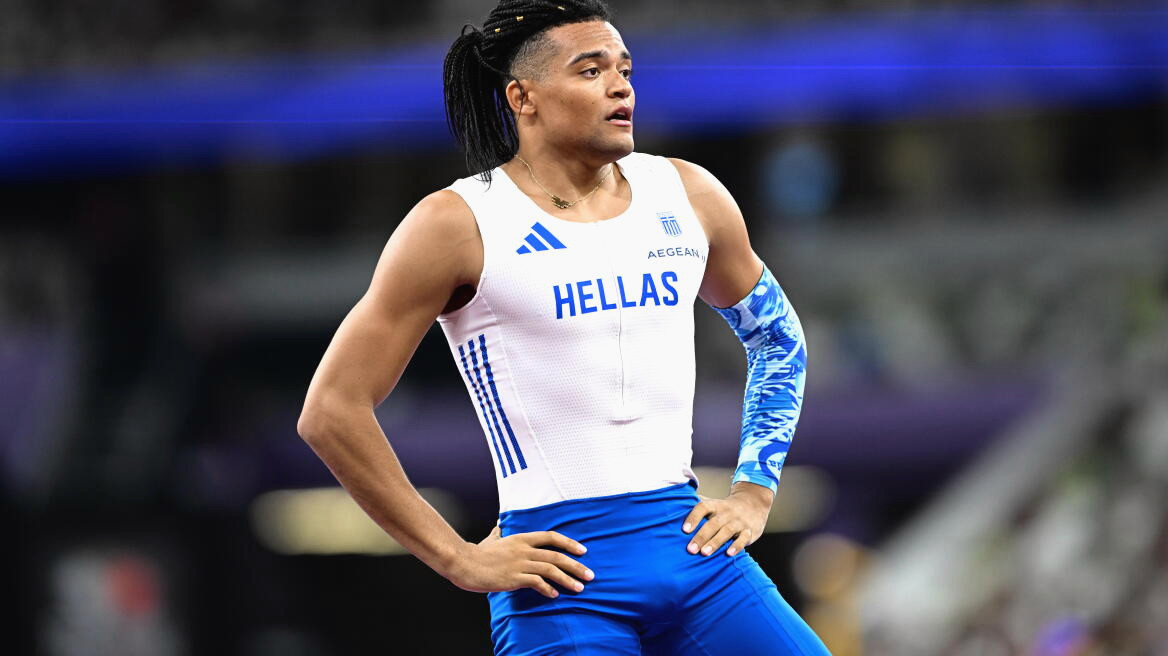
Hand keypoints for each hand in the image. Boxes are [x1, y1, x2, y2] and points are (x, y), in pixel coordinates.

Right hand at [447, 529, 593, 598]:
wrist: (463, 562)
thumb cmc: (476, 553)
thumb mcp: (491, 539)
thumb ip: (498, 533)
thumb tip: (499, 524)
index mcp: (521, 538)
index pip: (551, 537)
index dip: (570, 543)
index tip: (583, 551)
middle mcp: (523, 549)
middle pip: (557, 555)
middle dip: (576, 566)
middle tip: (590, 575)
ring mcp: (519, 563)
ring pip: (551, 569)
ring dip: (567, 579)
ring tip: (579, 588)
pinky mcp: (513, 578)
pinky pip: (536, 583)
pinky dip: (548, 589)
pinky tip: (554, 595)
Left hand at [681, 483, 772, 556]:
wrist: (754, 503)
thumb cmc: (726, 508)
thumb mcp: (713, 503)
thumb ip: (697, 507)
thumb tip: (674, 507)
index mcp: (716, 505)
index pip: (703, 507)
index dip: (693, 517)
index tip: (684, 530)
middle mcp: (727, 513)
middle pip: (713, 523)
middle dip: (701, 536)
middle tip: (690, 549)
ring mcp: (739, 522)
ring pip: (727, 531)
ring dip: (715, 542)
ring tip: (704, 553)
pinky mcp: (749, 531)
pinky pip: (743, 538)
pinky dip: (737, 546)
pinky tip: (728, 554)